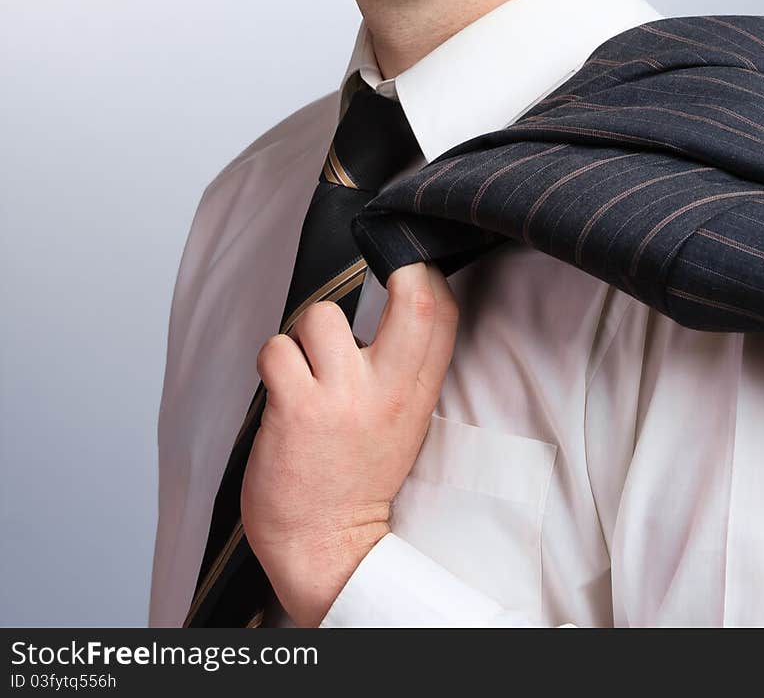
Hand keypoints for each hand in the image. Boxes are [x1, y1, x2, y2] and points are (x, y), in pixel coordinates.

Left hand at [240, 261, 458, 626]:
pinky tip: (281, 388)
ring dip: (302, 333)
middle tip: (377, 275)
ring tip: (305, 365)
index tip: (407, 265)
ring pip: (320, 316)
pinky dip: (272, 361)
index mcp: (417, 393)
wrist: (326, 547)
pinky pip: (276, 349)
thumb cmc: (357, 477)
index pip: (442, 314)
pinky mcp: (296, 410)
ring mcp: (342, 399)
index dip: (427, 273)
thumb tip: (402, 298)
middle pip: (413, 299)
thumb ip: (407, 368)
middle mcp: (387, 391)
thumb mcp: (404, 422)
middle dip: (396, 268)